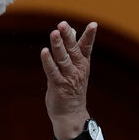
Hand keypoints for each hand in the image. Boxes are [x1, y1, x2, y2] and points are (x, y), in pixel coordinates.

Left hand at [40, 21, 96, 139]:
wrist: (71, 115)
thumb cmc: (72, 89)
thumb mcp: (76, 69)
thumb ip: (74, 50)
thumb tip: (73, 30)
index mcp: (83, 64)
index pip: (87, 47)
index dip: (89, 36)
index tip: (93, 24)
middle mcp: (78, 70)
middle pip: (73, 50)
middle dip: (67, 36)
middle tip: (62, 24)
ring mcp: (68, 78)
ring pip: (63, 59)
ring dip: (58, 46)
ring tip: (53, 33)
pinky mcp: (58, 86)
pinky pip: (52, 72)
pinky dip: (48, 61)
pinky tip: (44, 52)